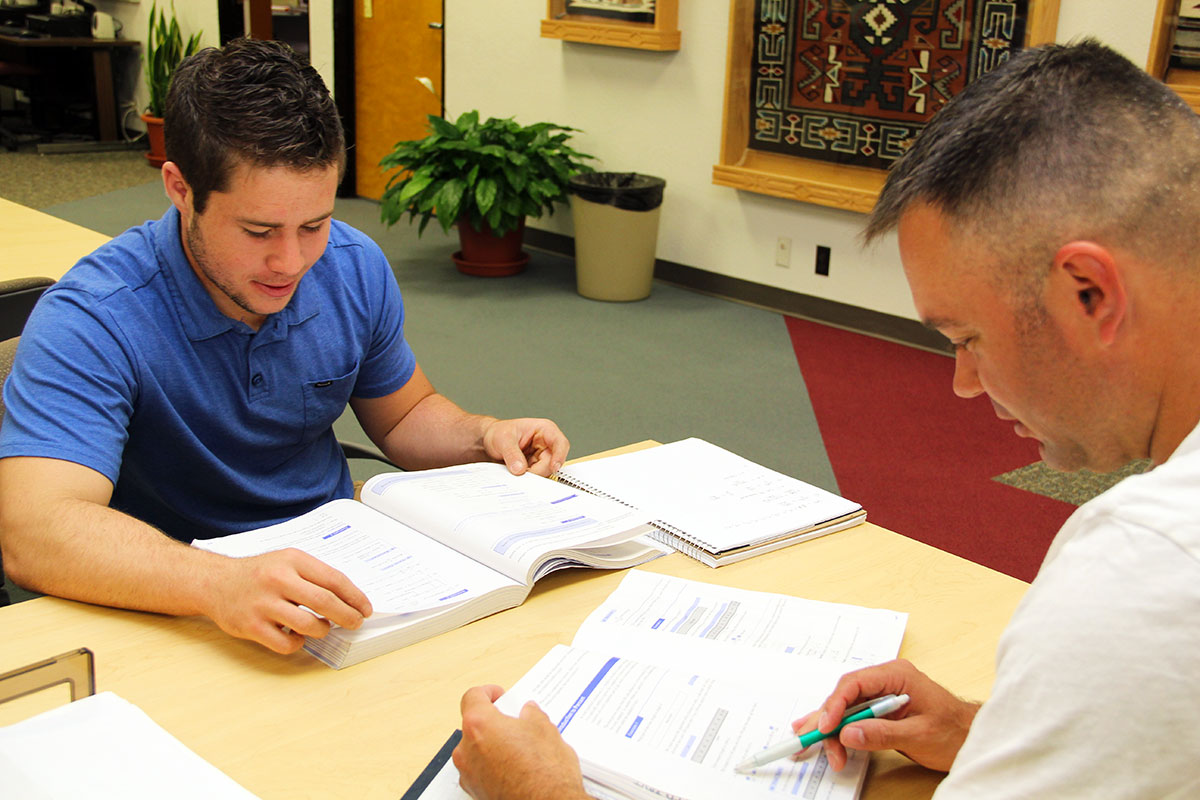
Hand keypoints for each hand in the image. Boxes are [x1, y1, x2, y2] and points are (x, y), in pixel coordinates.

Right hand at [202, 548, 371, 653]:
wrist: (214, 582)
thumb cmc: (258, 573)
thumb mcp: (286, 561)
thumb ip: (314, 575)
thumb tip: (349, 597)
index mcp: (292, 560)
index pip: (334, 579)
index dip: (355, 597)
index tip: (365, 608)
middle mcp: (278, 580)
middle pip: (325, 602)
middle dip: (347, 616)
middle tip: (355, 623)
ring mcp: (263, 604)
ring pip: (309, 625)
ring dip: (323, 630)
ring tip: (322, 627)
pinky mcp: (251, 626)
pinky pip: (287, 643)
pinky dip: (298, 643)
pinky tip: (296, 635)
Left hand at [453, 685, 588, 799]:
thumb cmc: (544, 772)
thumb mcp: (545, 729)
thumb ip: (531, 714)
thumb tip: (529, 713)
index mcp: (479, 725)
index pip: (472, 697)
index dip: (487, 692)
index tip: (498, 695)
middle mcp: (466, 750)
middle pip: (473, 725)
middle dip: (494, 722)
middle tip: (515, 722)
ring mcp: (469, 774)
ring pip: (476, 749)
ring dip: (493, 744)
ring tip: (520, 747)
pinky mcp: (476, 792)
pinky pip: (480, 770)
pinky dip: (493, 765)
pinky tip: (516, 767)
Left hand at [483, 418, 569, 477]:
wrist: (489, 440)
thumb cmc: (499, 432)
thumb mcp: (503, 439)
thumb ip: (512, 454)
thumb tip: (520, 468)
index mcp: (544, 430)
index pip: (560, 443)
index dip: (559, 455)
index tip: (553, 466)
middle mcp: (546, 444)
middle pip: (553, 461)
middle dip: (539, 470)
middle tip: (523, 473)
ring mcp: (541, 456)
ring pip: (545, 471)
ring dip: (533, 476)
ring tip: (516, 472)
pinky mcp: (535, 467)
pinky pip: (537, 476)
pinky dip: (528, 479)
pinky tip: (518, 476)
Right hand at [792, 659, 979, 772]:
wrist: (972, 738)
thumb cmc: (954, 732)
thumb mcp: (919, 735)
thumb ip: (882, 733)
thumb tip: (848, 733)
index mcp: (896, 675)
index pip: (855, 683)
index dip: (835, 705)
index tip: (825, 726)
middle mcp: (886, 679)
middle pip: (845, 696)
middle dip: (828, 720)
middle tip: (812, 740)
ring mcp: (882, 693)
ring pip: (846, 707)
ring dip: (832, 728)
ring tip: (815, 745)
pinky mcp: (881, 708)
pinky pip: (854, 715)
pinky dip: (839, 728)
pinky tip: (820, 732)